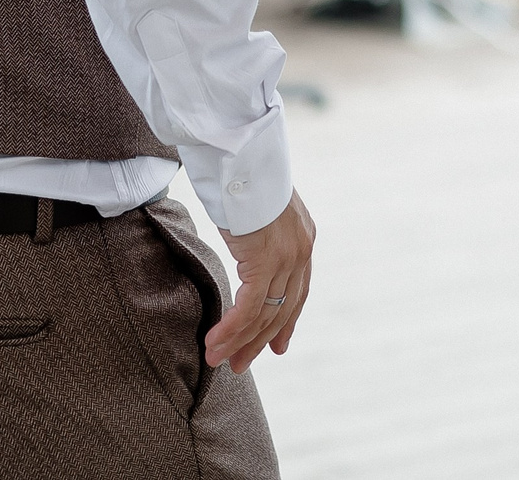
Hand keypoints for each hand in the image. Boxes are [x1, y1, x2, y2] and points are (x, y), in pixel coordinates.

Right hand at [207, 190, 314, 372]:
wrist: (242, 154)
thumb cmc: (243, 174)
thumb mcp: (261, 209)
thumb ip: (263, 234)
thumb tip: (250, 242)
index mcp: (304, 238)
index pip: (298, 292)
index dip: (286, 322)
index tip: (277, 347)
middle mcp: (301, 251)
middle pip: (283, 310)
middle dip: (260, 341)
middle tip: (241, 364)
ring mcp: (286, 258)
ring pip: (264, 314)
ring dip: (239, 341)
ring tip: (219, 360)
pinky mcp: (266, 261)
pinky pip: (248, 307)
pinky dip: (230, 328)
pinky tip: (215, 342)